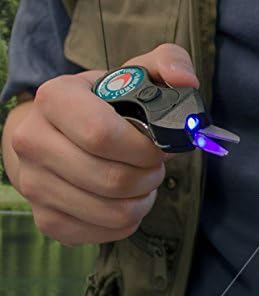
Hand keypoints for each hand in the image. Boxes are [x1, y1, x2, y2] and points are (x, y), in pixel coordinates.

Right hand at [3, 44, 197, 245]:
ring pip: (115, 213)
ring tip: (141, 180)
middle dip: (149, 176)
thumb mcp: (136, 74)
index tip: (157, 147)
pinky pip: (107, 233)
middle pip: (112, 180)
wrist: (52, 134)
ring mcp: (36, 186)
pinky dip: (129, 219)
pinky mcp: (49, 220)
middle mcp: (33, 143)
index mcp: (55, 100)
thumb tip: (188, 82)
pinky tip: (125, 199)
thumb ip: (169, 63)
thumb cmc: (103, 104)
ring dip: (143, 199)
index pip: (101, 135)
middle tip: (153, 165)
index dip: (143, 148)